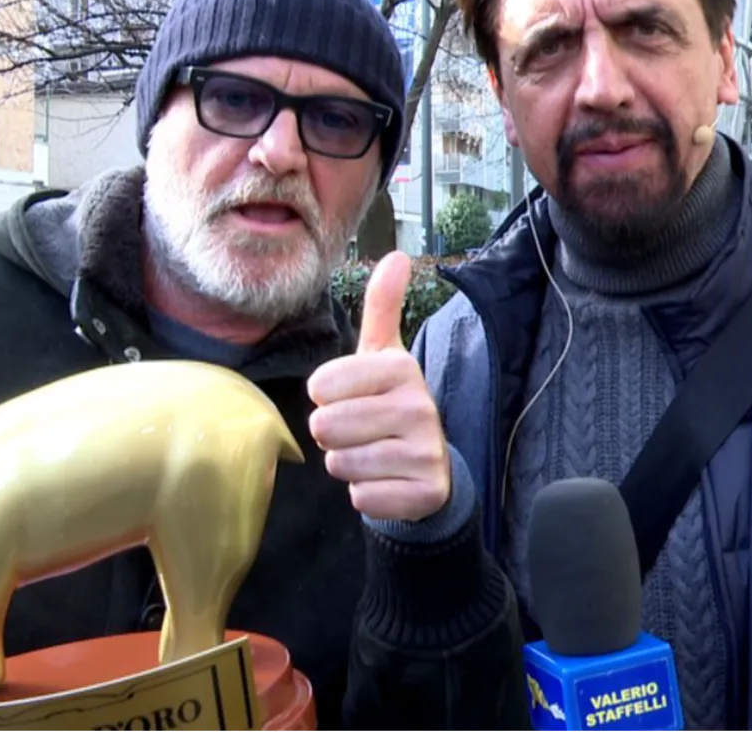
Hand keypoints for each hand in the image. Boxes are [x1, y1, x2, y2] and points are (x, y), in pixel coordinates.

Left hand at [308, 251, 450, 521]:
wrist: (431, 466)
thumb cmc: (390, 404)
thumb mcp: (384, 355)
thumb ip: (382, 306)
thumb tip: (398, 255)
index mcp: (402, 368)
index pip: (320, 386)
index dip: (325, 398)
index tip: (351, 398)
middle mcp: (419, 407)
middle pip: (326, 426)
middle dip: (333, 435)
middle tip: (360, 431)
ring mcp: (426, 451)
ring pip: (342, 464)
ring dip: (348, 465)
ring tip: (373, 454)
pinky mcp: (426, 492)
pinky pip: (362, 497)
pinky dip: (366, 494)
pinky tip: (386, 481)